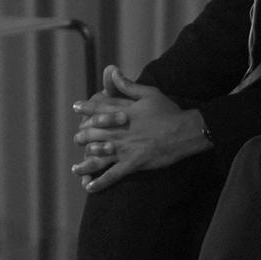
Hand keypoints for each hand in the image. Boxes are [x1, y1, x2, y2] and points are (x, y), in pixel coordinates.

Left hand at [70, 66, 208, 192]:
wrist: (185, 131)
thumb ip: (128, 85)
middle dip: (82, 136)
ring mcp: (124, 148)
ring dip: (85, 163)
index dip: (85, 108)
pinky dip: (100, 182)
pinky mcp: (133, 163)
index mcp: (122, 112)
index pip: (98, 109)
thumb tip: (113, 71)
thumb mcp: (149, 93)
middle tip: (77, 139)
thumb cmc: (168, 111)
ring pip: (98, 156)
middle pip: (93, 134)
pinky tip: (89, 188)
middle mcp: (119, 131)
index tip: (75, 107)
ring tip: (76, 168)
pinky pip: (112, 175)